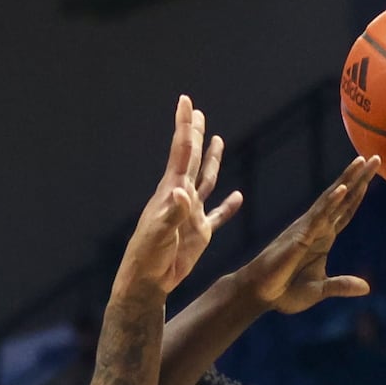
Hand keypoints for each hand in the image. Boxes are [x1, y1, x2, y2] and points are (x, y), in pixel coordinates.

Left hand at [115, 95, 242, 296]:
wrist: (148, 282)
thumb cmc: (148, 257)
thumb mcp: (160, 234)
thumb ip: (173, 213)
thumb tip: (181, 191)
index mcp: (171, 192)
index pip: (181, 152)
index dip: (184, 127)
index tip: (185, 102)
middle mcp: (181, 198)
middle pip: (192, 159)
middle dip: (194, 135)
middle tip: (197, 112)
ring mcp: (192, 214)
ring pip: (206, 181)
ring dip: (212, 161)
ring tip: (217, 140)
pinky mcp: (200, 233)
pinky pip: (218, 216)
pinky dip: (228, 206)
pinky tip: (237, 197)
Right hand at [239, 155, 378, 313]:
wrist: (260, 294)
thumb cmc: (285, 291)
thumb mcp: (320, 290)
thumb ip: (342, 286)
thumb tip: (367, 288)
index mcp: (323, 238)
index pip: (345, 211)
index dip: (358, 194)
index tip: (372, 176)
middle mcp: (317, 228)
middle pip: (343, 197)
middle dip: (360, 177)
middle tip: (376, 157)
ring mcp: (308, 229)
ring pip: (331, 199)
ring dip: (348, 180)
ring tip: (362, 161)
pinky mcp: (299, 236)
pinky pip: (319, 216)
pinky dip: (331, 202)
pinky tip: (342, 189)